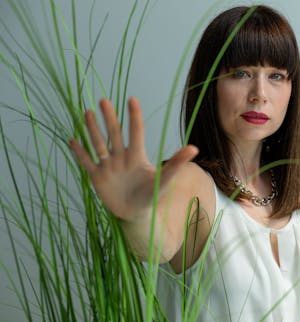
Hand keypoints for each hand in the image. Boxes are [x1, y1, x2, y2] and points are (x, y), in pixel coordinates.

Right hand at [70, 97, 197, 221]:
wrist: (136, 214)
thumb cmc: (151, 195)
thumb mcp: (165, 179)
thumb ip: (177, 162)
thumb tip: (194, 148)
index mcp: (137, 156)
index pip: (136, 132)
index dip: (134, 117)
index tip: (132, 99)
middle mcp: (121, 157)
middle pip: (115, 134)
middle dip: (110, 118)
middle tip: (104, 100)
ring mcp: (108, 166)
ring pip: (99, 144)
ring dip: (93, 129)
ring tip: (87, 112)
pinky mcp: (97, 177)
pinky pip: (87, 162)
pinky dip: (80, 152)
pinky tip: (73, 139)